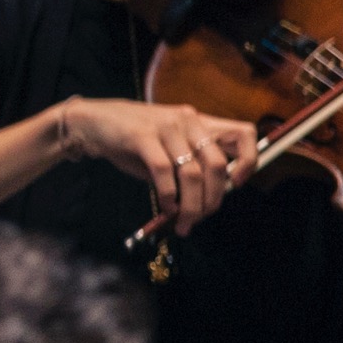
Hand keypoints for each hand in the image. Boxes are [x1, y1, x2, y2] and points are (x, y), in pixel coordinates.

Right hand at [54, 96, 258, 232]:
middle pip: (216, 164)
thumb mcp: (166, 149)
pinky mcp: (143, 136)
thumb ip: (186, 167)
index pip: (243, 134)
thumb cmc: (132, 141)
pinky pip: (164, 171)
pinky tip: (165, 207)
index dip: (248, 161)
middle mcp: (189, 121)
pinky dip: (168, 195)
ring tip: (183, 222)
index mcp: (200, 123)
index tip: (237, 184)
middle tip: (201, 218)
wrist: (93, 123)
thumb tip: (203, 200)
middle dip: (212, 198)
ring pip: (191, 172)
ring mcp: (167, 127)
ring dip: (190, 205)